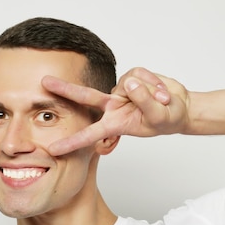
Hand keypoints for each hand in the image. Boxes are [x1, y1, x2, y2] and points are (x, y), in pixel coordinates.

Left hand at [43, 67, 190, 154]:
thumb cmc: (168, 119)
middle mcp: (114, 106)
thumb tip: (129, 84)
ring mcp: (122, 91)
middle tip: (44, 82)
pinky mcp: (131, 76)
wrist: (180, 107)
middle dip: (66, 89)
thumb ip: (145, 101)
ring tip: (163, 100)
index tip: (53, 150)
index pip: (90, 134)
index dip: (72, 142)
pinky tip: (162, 91)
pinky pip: (140, 74)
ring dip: (150, 91)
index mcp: (116, 123)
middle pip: (87, 97)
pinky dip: (155, 82)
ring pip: (128, 83)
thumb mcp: (159, 115)